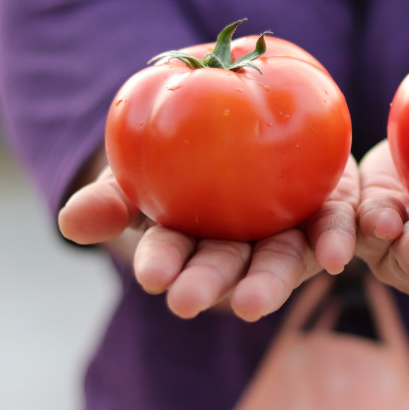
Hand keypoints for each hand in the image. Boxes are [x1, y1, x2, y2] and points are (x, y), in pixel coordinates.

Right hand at [58, 155, 359, 321]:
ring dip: (268, 284)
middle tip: (188, 303)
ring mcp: (285, 234)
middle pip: (226, 268)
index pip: (173, 255)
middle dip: (208, 286)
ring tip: (254, 303)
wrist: (249, 106)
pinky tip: (338, 258)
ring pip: (280, 262)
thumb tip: (70, 225)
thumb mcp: (139, 162)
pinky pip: (335, 228)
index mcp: (193, 239)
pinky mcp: (329, 214)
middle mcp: (240, 245)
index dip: (162, 264)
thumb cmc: (182, 142)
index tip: (150, 275)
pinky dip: (337, 243)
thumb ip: (112, 196)